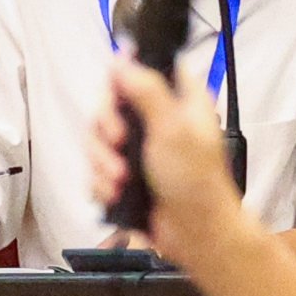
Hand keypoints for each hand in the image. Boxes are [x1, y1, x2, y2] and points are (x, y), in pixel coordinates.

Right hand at [88, 56, 249, 259]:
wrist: (195, 234)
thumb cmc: (198, 184)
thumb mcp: (173, 129)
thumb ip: (147, 91)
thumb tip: (124, 61)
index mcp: (179, 101)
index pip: (142, 70)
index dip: (123, 80)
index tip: (117, 99)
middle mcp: (159, 120)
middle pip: (110, 106)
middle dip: (106, 129)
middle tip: (118, 144)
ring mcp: (140, 149)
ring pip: (100, 140)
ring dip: (103, 162)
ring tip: (119, 179)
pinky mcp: (127, 175)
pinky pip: (98, 170)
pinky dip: (102, 183)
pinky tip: (116, 193)